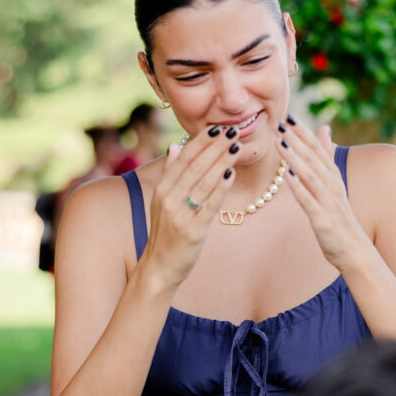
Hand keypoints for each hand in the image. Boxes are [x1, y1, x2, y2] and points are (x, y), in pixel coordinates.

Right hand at [141, 126, 236, 288]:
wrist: (159, 267)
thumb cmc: (166, 233)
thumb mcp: (162, 201)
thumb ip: (171, 173)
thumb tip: (176, 145)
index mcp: (162, 189)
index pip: (184, 158)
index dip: (201, 141)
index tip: (217, 128)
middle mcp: (168, 199)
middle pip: (195, 167)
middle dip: (215, 147)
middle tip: (232, 131)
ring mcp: (179, 215)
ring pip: (203, 182)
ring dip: (221, 162)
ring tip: (236, 147)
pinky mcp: (192, 232)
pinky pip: (209, 206)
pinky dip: (220, 189)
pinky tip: (231, 174)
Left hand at [275, 117, 367, 269]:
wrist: (353, 249)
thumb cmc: (339, 215)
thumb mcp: (333, 182)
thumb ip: (327, 155)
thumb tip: (324, 127)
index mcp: (333, 176)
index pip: (317, 149)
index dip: (303, 132)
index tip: (288, 116)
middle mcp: (332, 185)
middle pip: (313, 158)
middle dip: (296, 140)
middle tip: (280, 123)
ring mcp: (328, 202)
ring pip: (310, 176)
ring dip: (295, 158)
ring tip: (281, 143)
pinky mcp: (323, 219)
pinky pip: (309, 201)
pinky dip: (299, 188)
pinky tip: (288, 176)